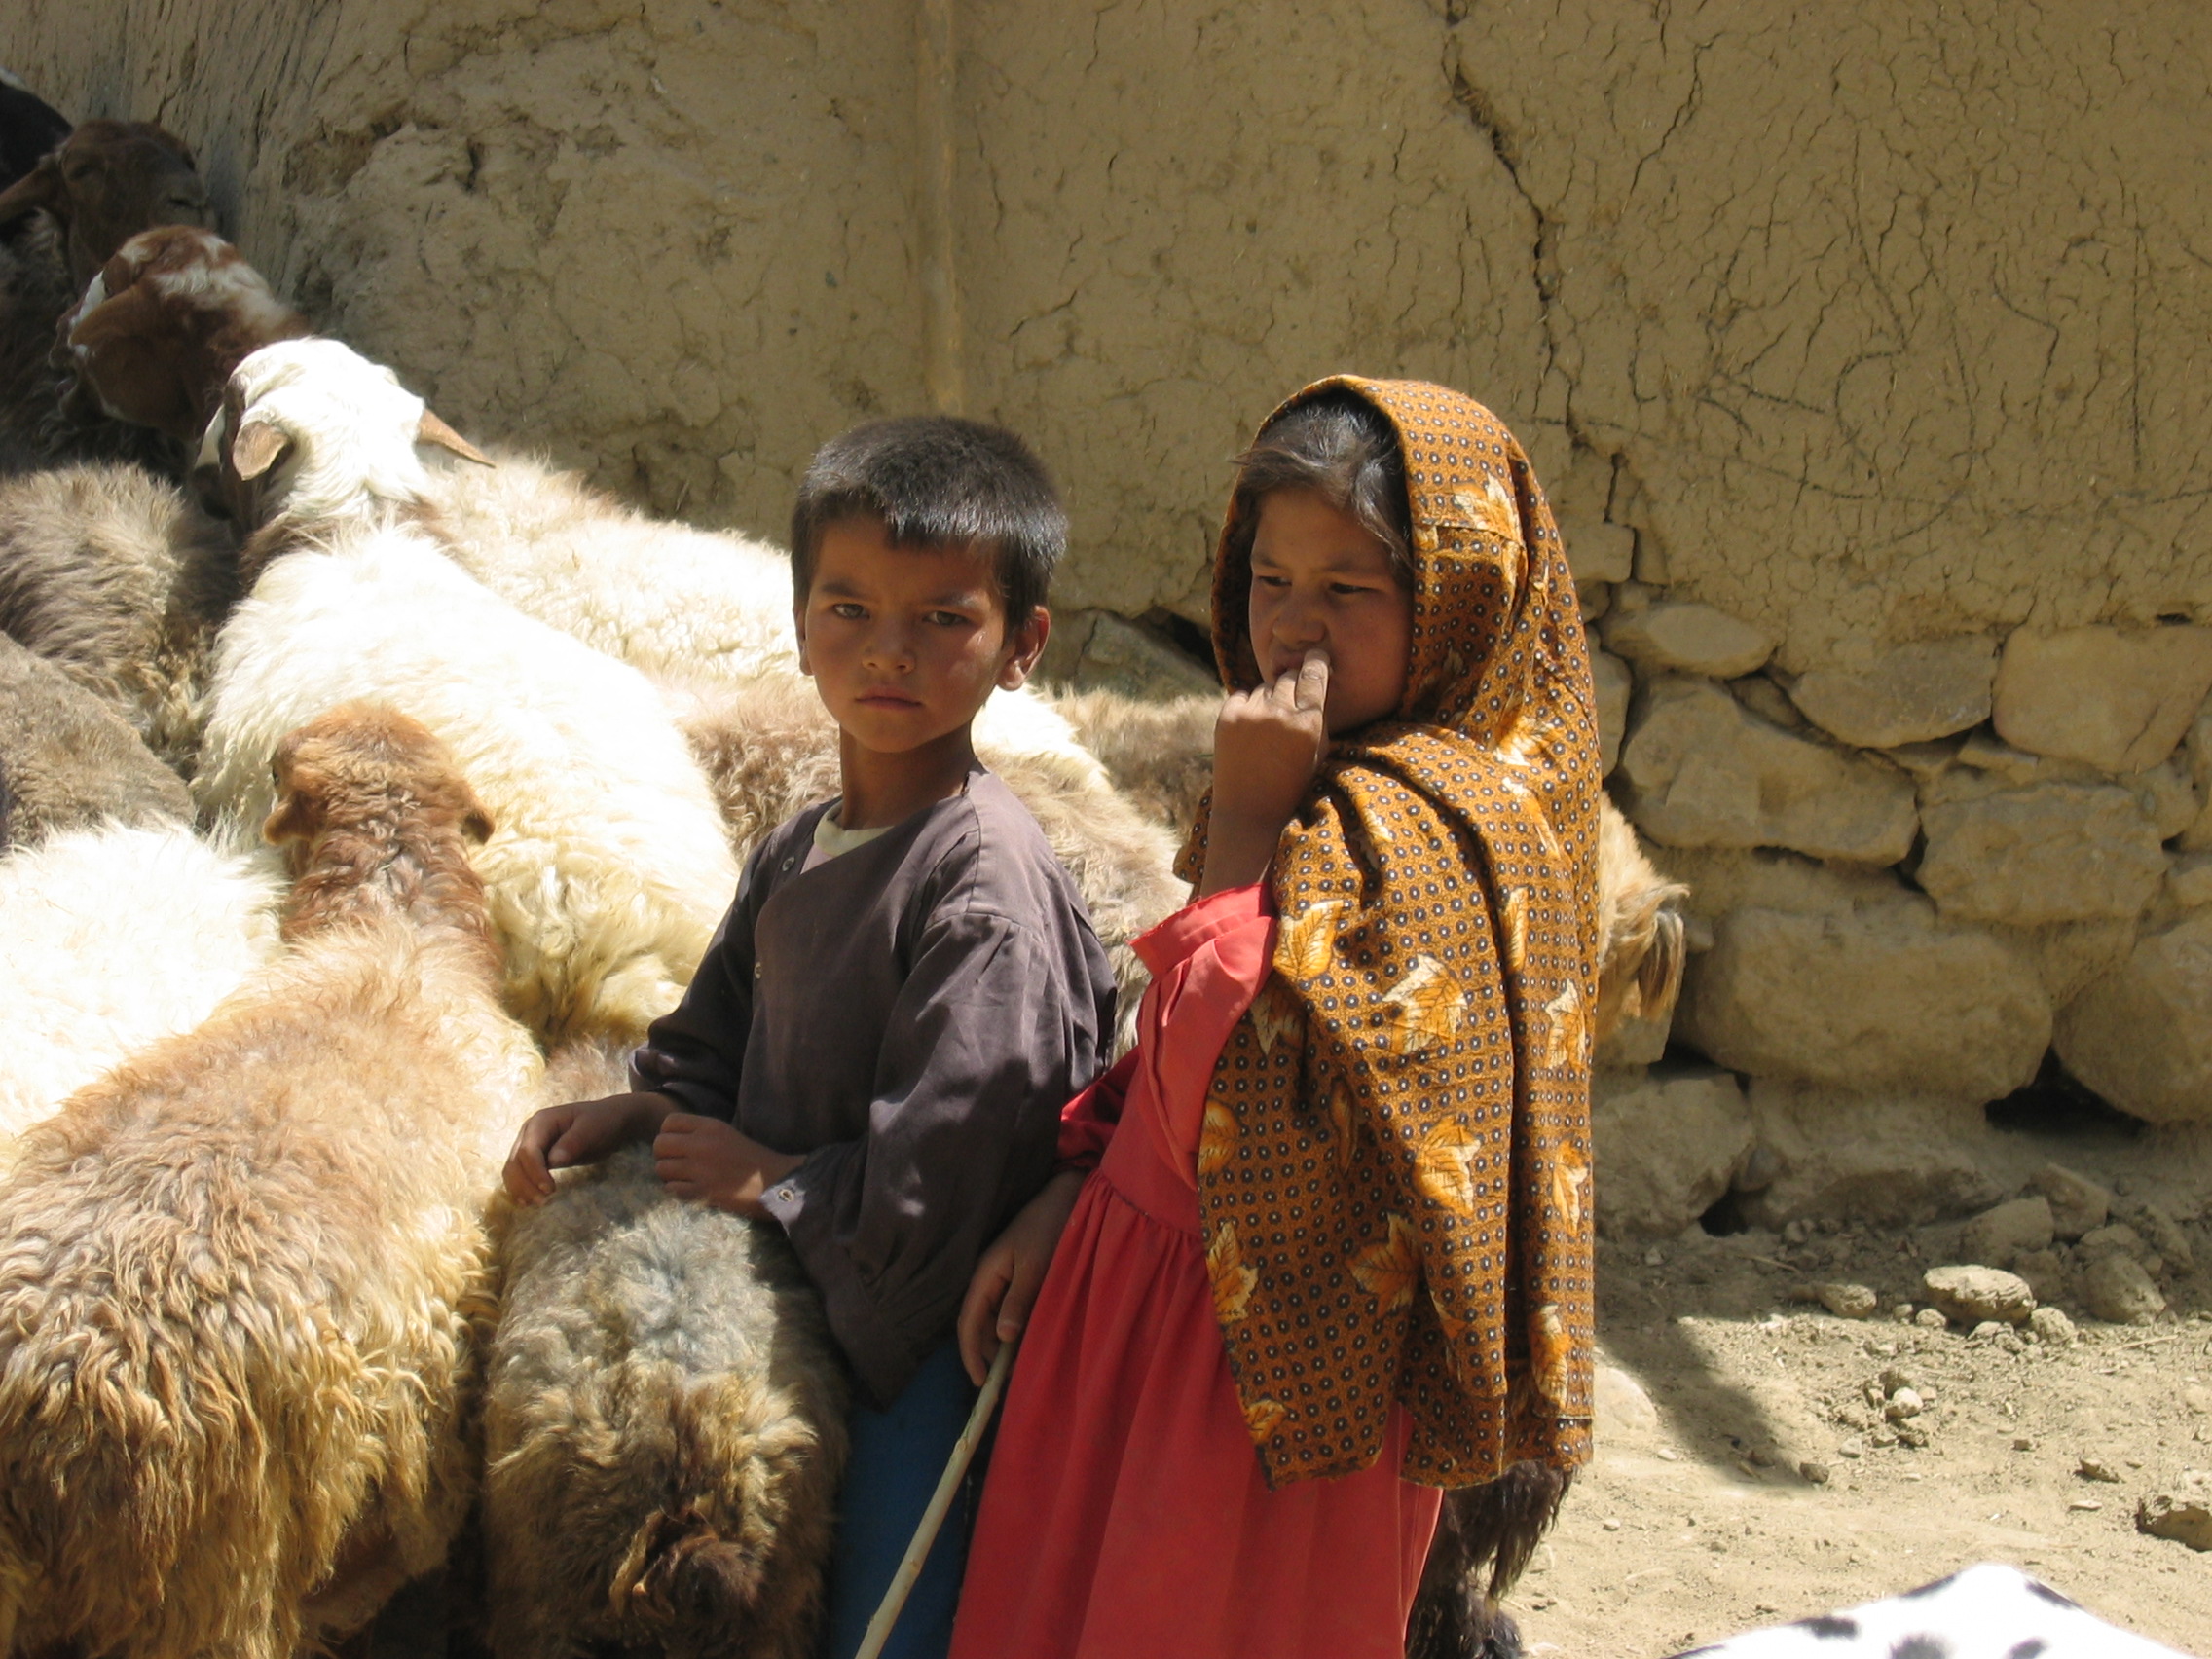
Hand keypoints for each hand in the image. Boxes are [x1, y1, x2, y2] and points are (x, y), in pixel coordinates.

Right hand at [505, 1091, 674, 1204]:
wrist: (608, 1120)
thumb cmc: (602, 1122)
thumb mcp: (592, 1129)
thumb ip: (573, 1143)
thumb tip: (553, 1160)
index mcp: (542, 1121)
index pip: (528, 1150)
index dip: (535, 1172)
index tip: (550, 1190)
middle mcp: (530, 1132)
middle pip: (515, 1161)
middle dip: (525, 1183)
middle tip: (543, 1202)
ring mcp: (530, 1144)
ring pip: (513, 1169)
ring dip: (519, 1188)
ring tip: (535, 1204)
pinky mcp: (535, 1158)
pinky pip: (520, 1173)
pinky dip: (521, 1187)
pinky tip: (527, 1201)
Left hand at [654, 1112, 804, 1214]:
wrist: (774, 1182)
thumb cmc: (752, 1158)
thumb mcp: (727, 1133)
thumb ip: (700, 1132)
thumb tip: (670, 1138)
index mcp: (710, 1126)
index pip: (669, 1122)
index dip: (668, 1133)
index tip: (677, 1144)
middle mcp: (702, 1145)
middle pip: (659, 1145)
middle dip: (663, 1155)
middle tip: (675, 1162)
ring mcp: (701, 1169)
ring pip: (662, 1169)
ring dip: (669, 1175)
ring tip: (683, 1177)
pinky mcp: (702, 1191)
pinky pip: (672, 1189)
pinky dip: (677, 1190)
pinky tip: (690, 1189)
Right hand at [957, 1169, 1084, 1385]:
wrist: (1064, 1197)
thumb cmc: (1048, 1228)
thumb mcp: (1035, 1266)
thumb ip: (1018, 1301)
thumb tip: (1003, 1336)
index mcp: (985, 1275)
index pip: (968, 1322)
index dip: (971, 1354)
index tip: (981, 1381)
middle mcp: (988, 1279)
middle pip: (979, 1325)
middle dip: (989, 1353)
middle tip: (1008, 1379)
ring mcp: (1002, 1278)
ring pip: (995, 1319)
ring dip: (1003, 1343)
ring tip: (1021, 1364)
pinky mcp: (1017, 1277)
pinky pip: (1009, 1309)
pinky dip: (1015, 1328)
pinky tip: (1029, 1339)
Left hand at [1200, 647, 1329, 894]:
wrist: (1248, 810)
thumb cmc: (1290, 784)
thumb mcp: (1318, 753)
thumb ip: (1318, 716)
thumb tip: (1314, 679)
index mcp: (1308, 723)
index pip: (1314, 674)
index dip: (1316, 661)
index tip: (1316, 655)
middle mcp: (1280, 713)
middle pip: (1289, 677)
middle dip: (1293, 684)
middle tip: (1290, 704)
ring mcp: (1251, 713)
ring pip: (1266, 686)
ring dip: (1270, 698)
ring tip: (1269, 727)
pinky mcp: (1227, 716)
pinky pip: (1243, 694)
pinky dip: (1249, 705)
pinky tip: (1252, 730)